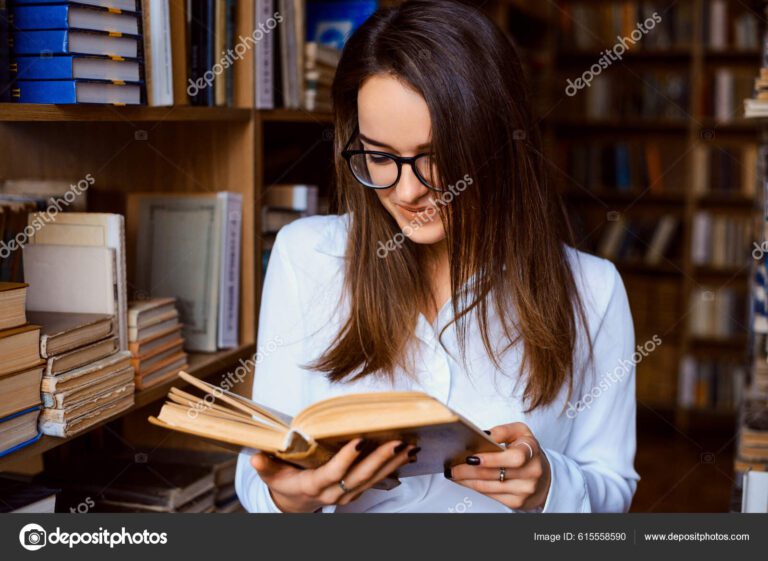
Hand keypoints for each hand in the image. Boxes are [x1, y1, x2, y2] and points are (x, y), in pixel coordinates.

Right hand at [250, 438, 416, 511]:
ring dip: (392, 463)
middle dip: (379, 460)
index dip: (346, 459)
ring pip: (373, 479)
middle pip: (360, 477)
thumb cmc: (285, 483)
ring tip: (409, 446)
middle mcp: (334, 492)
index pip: (333, 473)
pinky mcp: (356, 489)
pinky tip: (405, 454)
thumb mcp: (272, 475)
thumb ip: (266, 466)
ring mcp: (347, 492)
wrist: (296, 503)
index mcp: (314, 485)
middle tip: (397, 442)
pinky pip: (377, 479)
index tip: (359, 441)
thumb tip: (255, 457)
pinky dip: (392, 467)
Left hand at [446, 422, 549, 510]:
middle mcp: (531, 472)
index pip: (513, 458)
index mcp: (531, 451)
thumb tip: (483, 436)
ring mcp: (524, 490)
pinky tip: (464, 480)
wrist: (542, 476)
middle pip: (493, 474)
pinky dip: (473, 487)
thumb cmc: (527, 450)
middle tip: (452, 466)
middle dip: (467, 470)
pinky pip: (489, 495)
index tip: (470, 457)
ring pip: (488, 486)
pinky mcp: (517, 502)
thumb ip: (502, 431)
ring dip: (466, 480)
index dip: (491, 459)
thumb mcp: (520, 432)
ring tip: (453, 472)